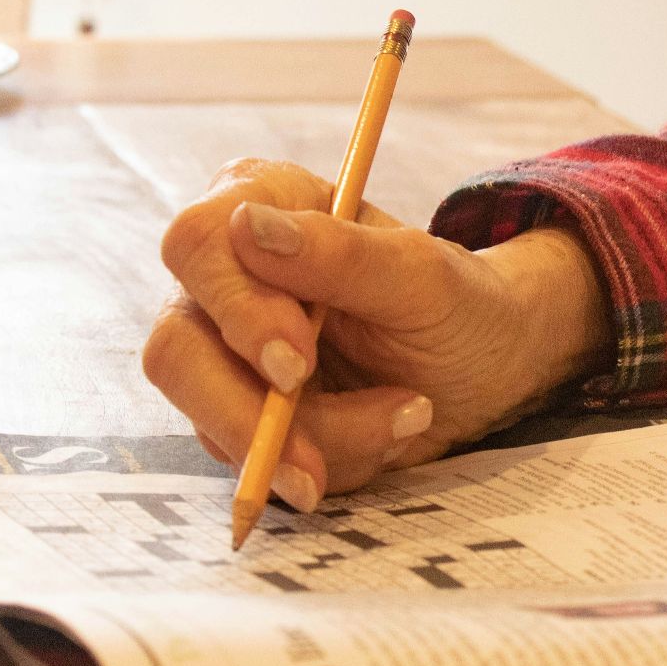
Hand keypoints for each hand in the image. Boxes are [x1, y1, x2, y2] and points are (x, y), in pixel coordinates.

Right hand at [143, 158, 611, 509]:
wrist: (490, 367)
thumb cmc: (459, 303)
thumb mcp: (422, 277)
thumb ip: (340, 253)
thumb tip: (245, 226)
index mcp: (263, 204)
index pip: (197, 247)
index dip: (238, 310)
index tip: (295, 362)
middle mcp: (227, 277)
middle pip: (176, 350)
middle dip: (251, 413)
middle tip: (320, 451)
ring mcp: (226, 351)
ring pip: (215, 420)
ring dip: (319, 441)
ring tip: (410, 416)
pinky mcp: (242, 413)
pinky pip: (255, 459)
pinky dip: (330, 461)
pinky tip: (390, 434)